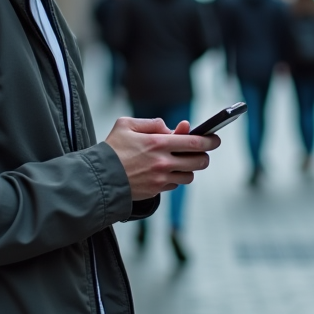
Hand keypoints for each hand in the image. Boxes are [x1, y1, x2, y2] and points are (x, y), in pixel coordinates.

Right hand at [104, 117, 219, 200]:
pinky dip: (174, 178)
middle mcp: (163, 162)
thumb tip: (170, 128)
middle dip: (204, 157)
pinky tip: (164, 172)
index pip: (195, 142)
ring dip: (189, 169)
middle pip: (199, 161)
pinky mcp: (156, 191)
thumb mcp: (126, 125)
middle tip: (202, 153)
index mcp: (158, 142)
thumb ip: (151, 123)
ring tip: (180, 162)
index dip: (210, 140)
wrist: (98, 177)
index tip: (215, 139)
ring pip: (189, 176)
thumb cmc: (112, 149)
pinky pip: (174, 184)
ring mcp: (160, 179)